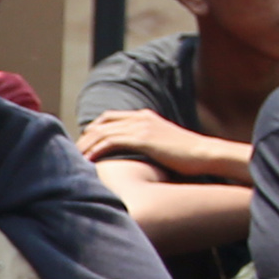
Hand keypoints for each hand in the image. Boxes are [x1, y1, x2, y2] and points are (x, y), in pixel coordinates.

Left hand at [76, 106, 255, 184]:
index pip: (110, 117)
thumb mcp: (165, 146)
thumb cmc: (190, 157)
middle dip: (85, 138)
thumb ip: (149, 146)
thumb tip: (139, 159)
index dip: (94, 129)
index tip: (83, 144)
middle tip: (71, 153)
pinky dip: (96, 150)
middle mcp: (141, 118)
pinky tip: (87, 161)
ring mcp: (141, 127)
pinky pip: (111, 141)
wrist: (206, 154)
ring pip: (102, 132)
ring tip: (74, 159)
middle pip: (102, 123)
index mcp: (145, 117)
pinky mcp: (143, 138)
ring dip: (86, 145)